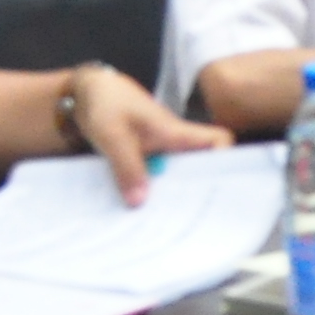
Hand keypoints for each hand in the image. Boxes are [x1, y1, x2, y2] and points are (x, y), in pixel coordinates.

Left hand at [64, 65, 226, 205]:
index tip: (221, 184)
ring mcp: (157, 150)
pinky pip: (151, 178)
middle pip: (198, 168)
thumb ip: (127, 168)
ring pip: (173, 176)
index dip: (227, 158)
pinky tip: (136, 209)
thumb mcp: (113, 136)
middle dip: (195, 191)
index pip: (217, 140)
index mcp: (175, 132)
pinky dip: (147, 192)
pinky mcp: (141, 157)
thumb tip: (140, 202)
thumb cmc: (105, 104)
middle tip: (188, 219)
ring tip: (162, 222)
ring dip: (168, 195)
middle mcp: (172, 143)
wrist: (87, 93)